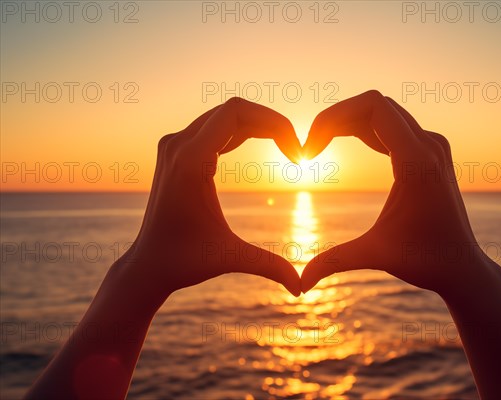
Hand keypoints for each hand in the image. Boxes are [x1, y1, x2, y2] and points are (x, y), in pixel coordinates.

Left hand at [123, 98, 301, 296]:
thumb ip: (269, 266)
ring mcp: (174, 145)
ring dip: (258, 127)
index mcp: (190, 161)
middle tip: (297, 152)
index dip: (274, 123)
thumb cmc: (184, 262)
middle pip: (234, 110)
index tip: (296, 152)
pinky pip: (214, 127)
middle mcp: (177, 144)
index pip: (236, 113)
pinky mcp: (175, 151)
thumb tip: (301, 289)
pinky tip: (261, 147)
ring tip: (286, 148)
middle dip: (271, 124)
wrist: (147, 265)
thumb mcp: (230, 259)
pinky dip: (241, 132)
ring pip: (224, 116)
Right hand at [300, 90, 486, 296]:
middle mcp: (429, 144)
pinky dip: (365, 130)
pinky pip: (393, 125)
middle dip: (335, 119)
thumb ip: (334, 262)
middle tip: (309, 148)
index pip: (372, 106)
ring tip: (319, 146)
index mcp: (416, 161)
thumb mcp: (374, 255)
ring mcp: (433, 145)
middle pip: (374, 105)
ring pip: (383, 112)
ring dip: (349, 123)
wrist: (462, 266)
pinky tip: (344, 144)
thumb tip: (300, 285)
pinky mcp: (431, 152)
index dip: (333, 117)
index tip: (310, 147)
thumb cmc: (424, 261)